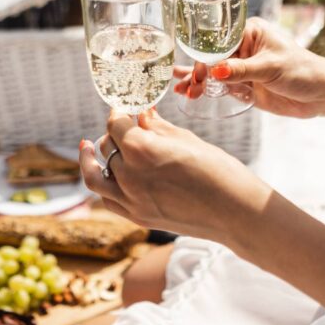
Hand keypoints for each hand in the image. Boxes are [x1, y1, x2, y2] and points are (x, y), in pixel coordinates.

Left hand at [78, 109, 269, 243]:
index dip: (119, 111)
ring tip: (88, 148)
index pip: (116, 123)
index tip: (124, 107)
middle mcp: (129, 175)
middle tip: (124, 125)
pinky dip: (104, 185)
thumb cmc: (218, 170)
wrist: (236, 212)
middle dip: (114, 132)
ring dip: (90, 160)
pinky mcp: (138, 217)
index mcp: (141, 149)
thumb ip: (157, 127)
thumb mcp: (186, 140)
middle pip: (106, 146)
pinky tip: (109, 175)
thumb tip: (141, 113)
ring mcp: (131, 200)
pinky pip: (108, 199)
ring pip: (95, 176)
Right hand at [174, 17, 324, 119]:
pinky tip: (188, 92)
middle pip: (211, 57)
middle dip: (197, 71)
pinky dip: (205, 89)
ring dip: (197, 81)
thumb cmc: (302, 71)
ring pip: (213, 73)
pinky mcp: (243, 85)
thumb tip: (215, 71)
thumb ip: (240, 70)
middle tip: (187, 85)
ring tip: (181, 91)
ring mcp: (242, 67)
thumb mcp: (270, 68)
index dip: (204, 56)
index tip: (195, 71)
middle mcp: (243, 47)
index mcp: (249, 32)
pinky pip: (220, 86)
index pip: (219, 42)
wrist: (319, 95)